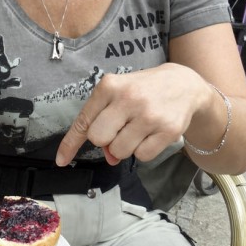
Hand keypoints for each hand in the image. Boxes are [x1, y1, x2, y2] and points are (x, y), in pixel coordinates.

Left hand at [55, 64, 210, 166]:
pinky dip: (143, 150)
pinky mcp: (168, 130)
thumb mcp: (118, 94)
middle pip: (98, 138)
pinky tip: (150, 134)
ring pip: (119, 151)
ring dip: (124, 147)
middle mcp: (128, 98)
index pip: (84, 121)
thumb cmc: (142, 90)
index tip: (61, 160)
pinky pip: (142, 156)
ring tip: (136, 129)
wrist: (184, 85)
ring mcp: (149, 115)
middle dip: (105, 140)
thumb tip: (109, 157)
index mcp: (110, 86)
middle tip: (118, 129)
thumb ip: (104, 121)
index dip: (70, 143)